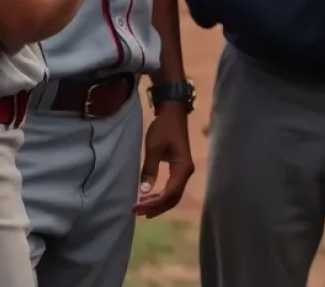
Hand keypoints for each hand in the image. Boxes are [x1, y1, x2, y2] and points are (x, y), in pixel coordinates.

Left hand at [133, 103, 194, 217]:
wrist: (173, 113)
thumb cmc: (164, 128)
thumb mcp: (154, 148)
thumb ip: (149, 169)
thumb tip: (144, 191)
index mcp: (182, 168)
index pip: (169, 193)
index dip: (154, 203)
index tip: (137, 206)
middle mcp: (186, 173)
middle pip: (173, 198)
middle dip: (156, 207)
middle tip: (137, 211)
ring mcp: (184, 171)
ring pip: (173, 195)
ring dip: (159, 203)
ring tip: (142, 208)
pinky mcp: (179, 169)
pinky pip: (172, 188)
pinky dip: (161, 196)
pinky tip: (150, 198)